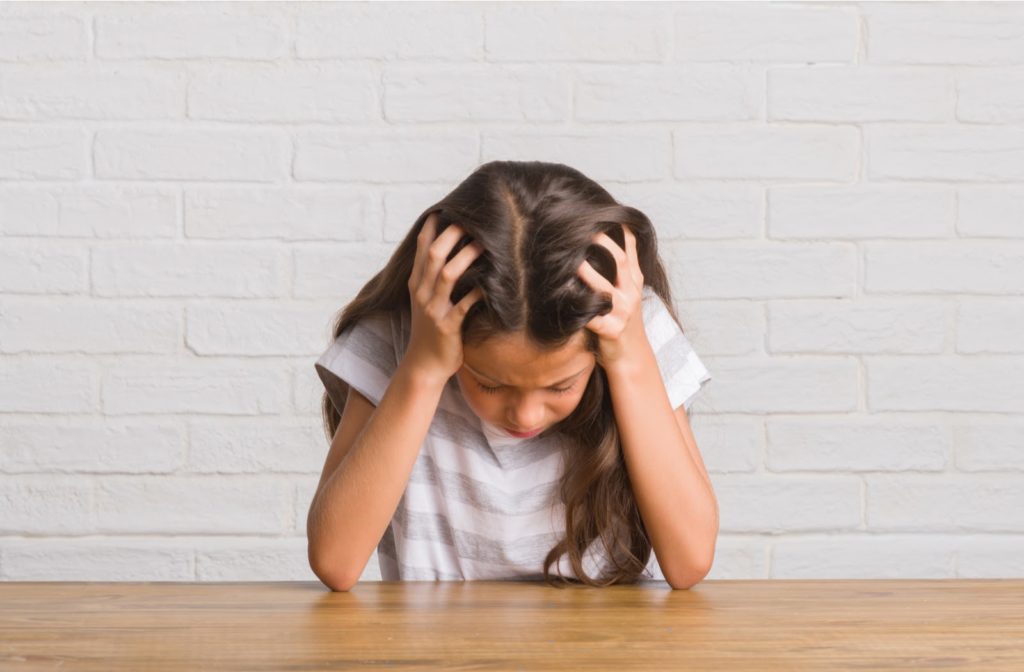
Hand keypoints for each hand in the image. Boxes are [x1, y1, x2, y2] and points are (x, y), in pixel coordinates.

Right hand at [404, 212, 484, 383]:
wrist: (425, 366)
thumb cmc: (432, 332)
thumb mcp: (427, 302)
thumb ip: (435, 279)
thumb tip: (456, 254)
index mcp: (416, 284)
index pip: (422, 248)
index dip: (433, 228)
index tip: (447, 208)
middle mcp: (421, 293)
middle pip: (434, 255)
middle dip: (451, 234)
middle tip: (471, 219)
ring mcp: (433, 309)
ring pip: (448, 274)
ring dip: (466, 256)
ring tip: (484, 243)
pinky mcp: (447, 326)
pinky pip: (465, 304)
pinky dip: (479, 291)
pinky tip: (492, 282)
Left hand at [576, 224, 646, 367]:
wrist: (632, 356)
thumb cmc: (622, 321)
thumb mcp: (628, 292)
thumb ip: (621, 271)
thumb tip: (609, 242)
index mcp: (634, 282)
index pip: (629, 251)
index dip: (621, 232)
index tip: (607, 214)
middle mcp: (631, 294)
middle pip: (618, 261)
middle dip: (601, 243)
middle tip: (582, 229)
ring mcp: (623, 312)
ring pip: (604, 288)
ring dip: (586, 273)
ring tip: (571, 259)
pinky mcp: (612, 330)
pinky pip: (592, 316)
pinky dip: (578, 306)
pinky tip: (563, 296)